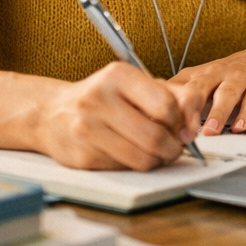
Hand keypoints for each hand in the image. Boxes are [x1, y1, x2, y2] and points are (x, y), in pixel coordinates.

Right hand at [30, 62, 194, 171]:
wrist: (51, 114)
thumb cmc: (102, 97)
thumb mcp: (135, 84)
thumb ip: (173, 95)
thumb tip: (193, 121)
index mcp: (118, 76)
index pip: (165, 105)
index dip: (182, 122)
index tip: (184, 128)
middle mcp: (99, 100)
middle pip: (155, 136)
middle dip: (174, 147)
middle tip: (176, 147)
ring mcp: (87, 130)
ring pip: (142, 158)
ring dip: (158, 160)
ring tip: (158, 152)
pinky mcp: (82, 157)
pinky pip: (124, 169)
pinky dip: (136, 166)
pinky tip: (131, 154)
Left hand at [169, 38, 245, 136]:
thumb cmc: (229, 76)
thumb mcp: (201, 82)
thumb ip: (179, 97)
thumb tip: (149, 117)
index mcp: (197, 76)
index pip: (176, 91)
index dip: (166, 110)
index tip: (160, 131)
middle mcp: (216, 74)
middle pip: (197, 89)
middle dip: (188, 111)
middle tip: (182, 134)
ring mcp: (239, 79)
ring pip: (226, 94)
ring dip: (217, 113)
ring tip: (211, 132)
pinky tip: (240, 127)